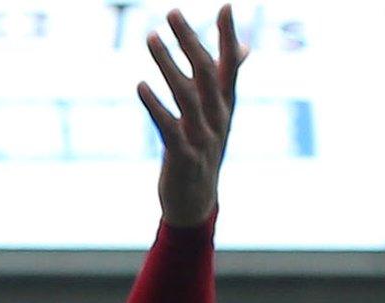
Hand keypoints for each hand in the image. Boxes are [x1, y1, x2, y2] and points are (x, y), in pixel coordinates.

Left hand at [138, 5, 248, 226]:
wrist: (196, 201)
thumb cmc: (204, 150)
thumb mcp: (218, 114)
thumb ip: (224, 79)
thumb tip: (244, 47)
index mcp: (226, 105)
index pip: (230, 63)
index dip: (228, 35)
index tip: (225, 6)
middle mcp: (218, 117)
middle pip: (205, 72)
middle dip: (189, 39)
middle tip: (172, 12)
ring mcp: (202, 137)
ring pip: (185, 94)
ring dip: (166, 64)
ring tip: (150, 37)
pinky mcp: (182, 157)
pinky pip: (168, 127)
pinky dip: (154, 105)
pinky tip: (140, 84)